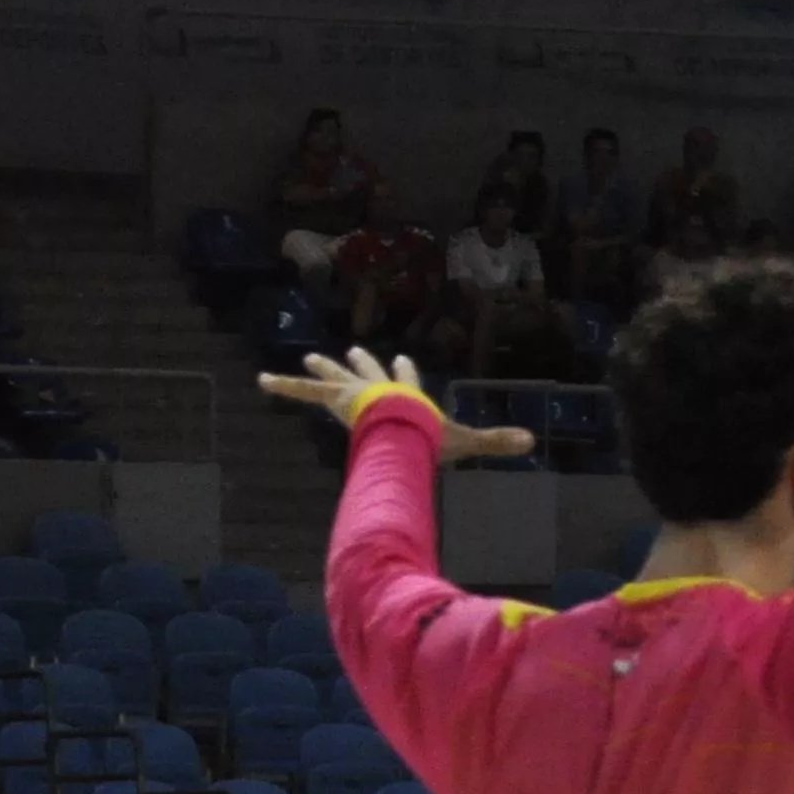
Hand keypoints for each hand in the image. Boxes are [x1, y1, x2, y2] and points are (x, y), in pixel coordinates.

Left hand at [256, 344, 535, 461]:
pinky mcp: (335, 398)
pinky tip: (261, 380)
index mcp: (406, 396)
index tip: (403, 361)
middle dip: (360, 363)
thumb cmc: (427, 435)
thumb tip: (532, 441)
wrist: (399, 424)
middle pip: (367, 372)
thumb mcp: (463, 441)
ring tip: (308, 359)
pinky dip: (283, 386)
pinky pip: (303, 392)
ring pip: (333, 379)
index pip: (406, 381)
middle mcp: (378, 388)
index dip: (406, 374)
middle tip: (351, 352)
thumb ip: (494, 441)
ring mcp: (355, 391)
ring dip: (321, 369)